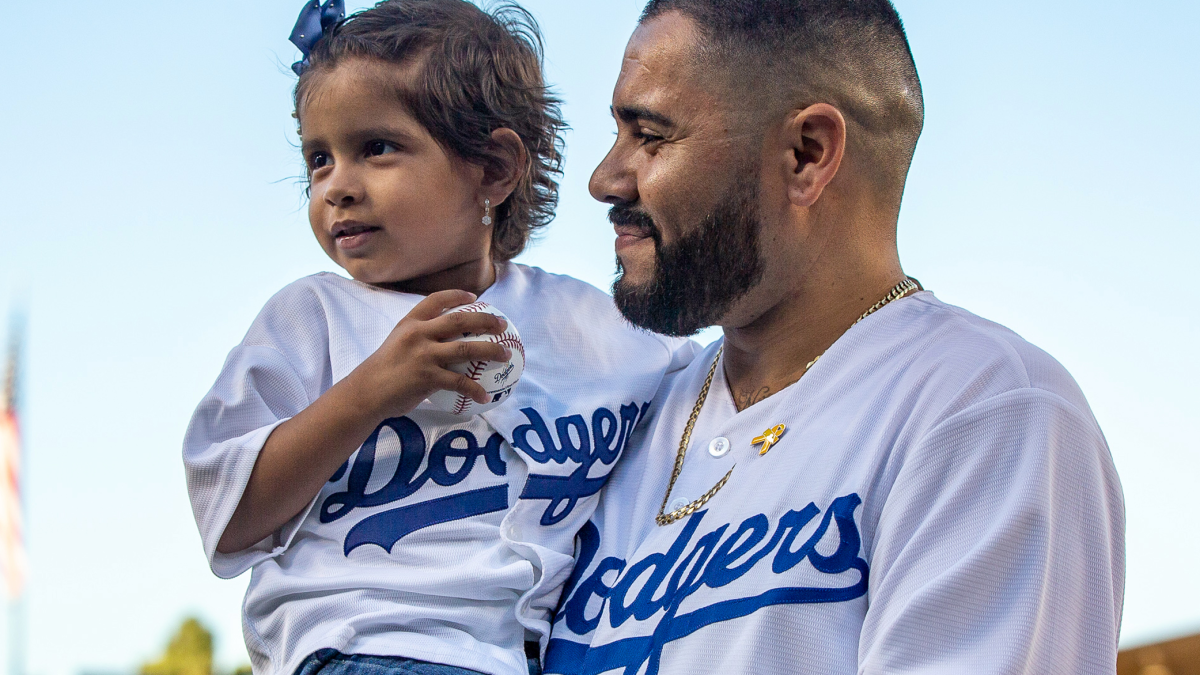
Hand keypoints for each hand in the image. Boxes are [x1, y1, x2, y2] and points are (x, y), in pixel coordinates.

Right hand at [353, 290, 512, 419]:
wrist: (366, 392)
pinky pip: (459, 382)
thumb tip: (444, 340)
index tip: (474, 297)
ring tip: (505, 355)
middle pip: (459, 320)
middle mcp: (418, 334)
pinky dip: (474, 389)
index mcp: (410, 323)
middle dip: (485, 320)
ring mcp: (423, 355)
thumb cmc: (383, 370)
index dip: (457, 295)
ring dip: (490, 351)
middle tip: (503, 325)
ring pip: (466, 349)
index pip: (435, 300)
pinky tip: (484, 397)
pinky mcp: (427, 377)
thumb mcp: (396, 343)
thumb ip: (417, 338)